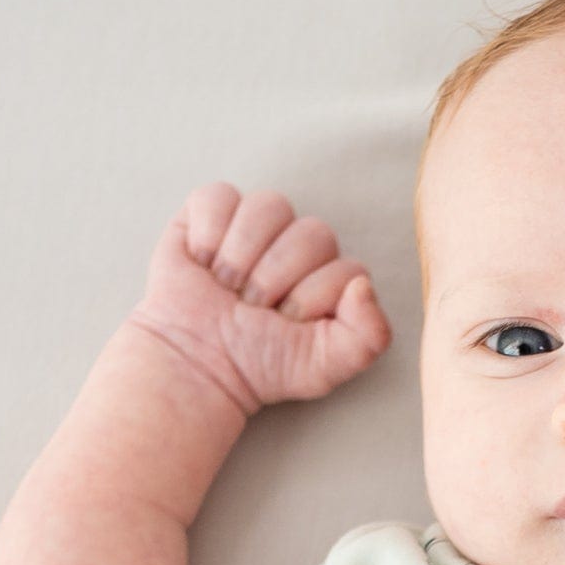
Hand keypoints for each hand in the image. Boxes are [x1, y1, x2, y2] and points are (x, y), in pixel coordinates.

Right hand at [130, 182, 389, 415]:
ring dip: (242, 256)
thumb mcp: (322, 368)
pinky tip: (203, 262)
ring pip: (270, 206)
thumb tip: (363, 284)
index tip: (286, 325)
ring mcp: (258, 224)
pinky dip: (208, 234)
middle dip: (277, 279)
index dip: (312, 298)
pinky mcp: (212, 209)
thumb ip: (368, 337)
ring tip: (227, 287)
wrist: (196, 363)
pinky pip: (221, 196)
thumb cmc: (260, 365)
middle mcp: (300, 246)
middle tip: (252, 308)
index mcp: (332, 278)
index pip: (346, 268)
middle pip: (313, 233)